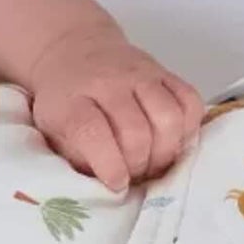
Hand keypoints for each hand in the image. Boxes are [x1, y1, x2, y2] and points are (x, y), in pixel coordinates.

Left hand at [26, 22, 203, 193]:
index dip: (109, 164)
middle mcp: (108, 83)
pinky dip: (188, 129)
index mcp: (72, 101)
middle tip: (134, 176)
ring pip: (168, 116)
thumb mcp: (53, 132)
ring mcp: (140, 75)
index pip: (92, 132)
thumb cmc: (65, 103)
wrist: (76, 54)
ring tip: (154, 162)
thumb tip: (104, 189)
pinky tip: (172, 142)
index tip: (117, 184)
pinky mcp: (165, 72)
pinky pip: (190, 101)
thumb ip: (75, 158)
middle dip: (139, 164)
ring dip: (166, 151)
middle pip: (136, 130)